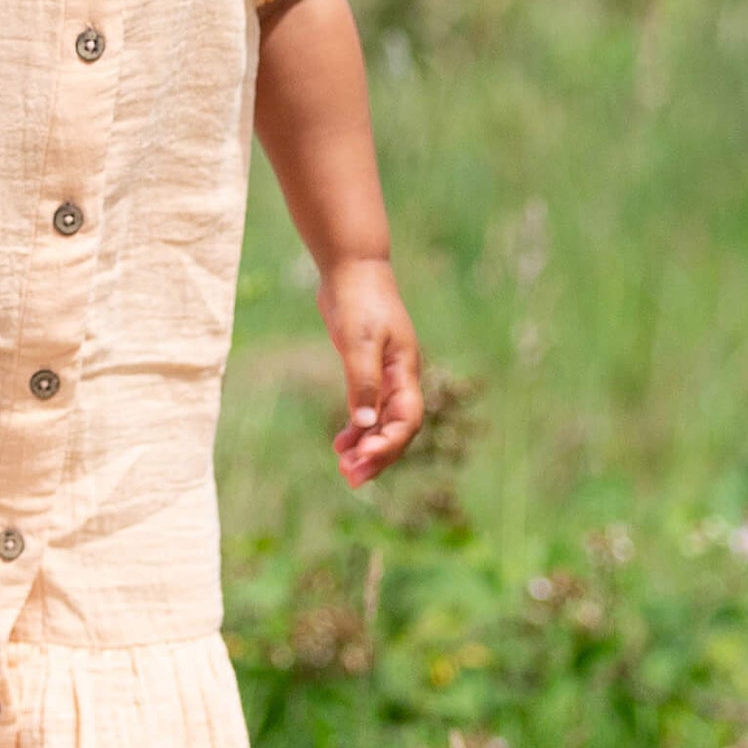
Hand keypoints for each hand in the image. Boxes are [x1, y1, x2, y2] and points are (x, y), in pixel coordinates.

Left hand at [316, 257, 422, 488]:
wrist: (350, 268)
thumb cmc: (359, 300)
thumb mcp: (359, 341)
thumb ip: (362, 382)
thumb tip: (365, 425)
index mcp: (405, 371)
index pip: (406, 420)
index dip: (389, 445)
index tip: (364, 460)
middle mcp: (399, 377)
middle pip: (396, 428)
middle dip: (378, 456)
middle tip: (351, 478)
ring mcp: (384, 374)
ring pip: (381, 422)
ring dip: (366, 446)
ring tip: (344, 468)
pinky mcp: (366, 369)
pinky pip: (367, 408)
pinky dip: (356, 427)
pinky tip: (340, 442)